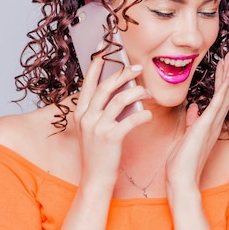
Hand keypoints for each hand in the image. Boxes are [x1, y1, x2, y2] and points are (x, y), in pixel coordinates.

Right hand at [74, 57, 151, 191]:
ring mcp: (97, 127)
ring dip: (137, 92)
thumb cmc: (99, 155)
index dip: (98, 65)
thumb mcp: (94, 130)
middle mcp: (86, 117)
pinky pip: (130, 119)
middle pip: (106, 87)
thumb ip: (102, 111)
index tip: (106, 49)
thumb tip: (121, 93)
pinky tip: (148, 116)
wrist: (95, 180)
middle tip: (138, 67)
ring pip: (120, 100)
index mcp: (80, 113)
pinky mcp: (111, 138)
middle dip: (124, 74)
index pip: (89, 83)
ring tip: (147, 92)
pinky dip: (142, 115)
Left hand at [165, 51, 228, 191]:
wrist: (181, 180)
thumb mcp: (185, 137)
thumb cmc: (180, 163)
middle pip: (225, 93)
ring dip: (228, 76)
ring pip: (224, 95)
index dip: (221, 80)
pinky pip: (217, 105)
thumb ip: (192, 121)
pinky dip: (223, 90)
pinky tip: (227, 77)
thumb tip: (194, 108)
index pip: (217, 98)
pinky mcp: (206, 127)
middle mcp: (214, 124)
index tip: (223, 64)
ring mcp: (211, 125)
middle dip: (228, 73)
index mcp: (208, 125)